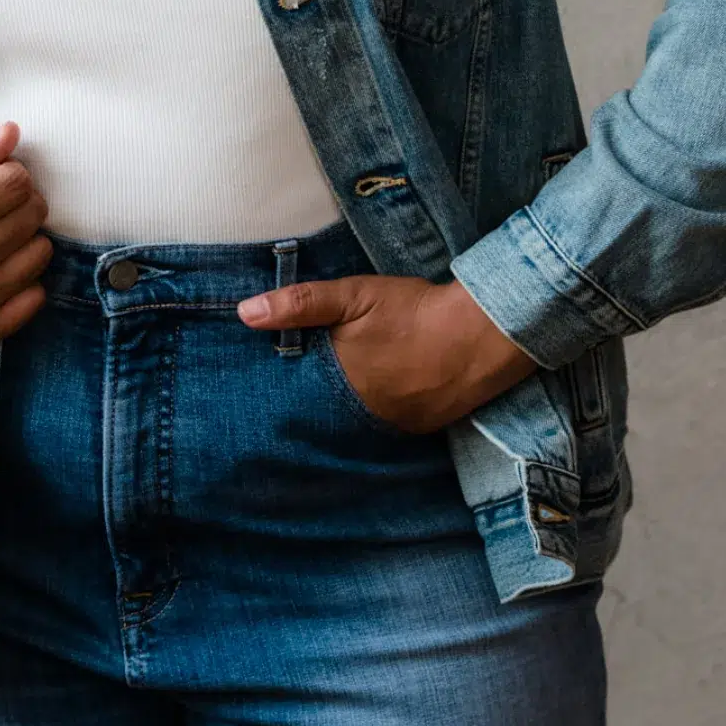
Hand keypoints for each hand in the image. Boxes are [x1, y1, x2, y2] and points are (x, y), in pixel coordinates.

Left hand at [237, 273, 537, 432]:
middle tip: (302, 390)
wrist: (481, 332)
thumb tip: (244, 313)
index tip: (268, 385)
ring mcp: (393, 426)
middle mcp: (362, 415)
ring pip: (355, 421)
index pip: (297, 396)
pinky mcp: (420, 429)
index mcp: (339, 383)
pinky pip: (386, 425)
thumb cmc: (412, 310)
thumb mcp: (353, 296)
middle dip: (313, 403)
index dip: (284, 391)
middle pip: (325, 412)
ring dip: (346, 409)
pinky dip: (377, 413)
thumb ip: (299, 305)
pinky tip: (379, 395)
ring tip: (339, 394)